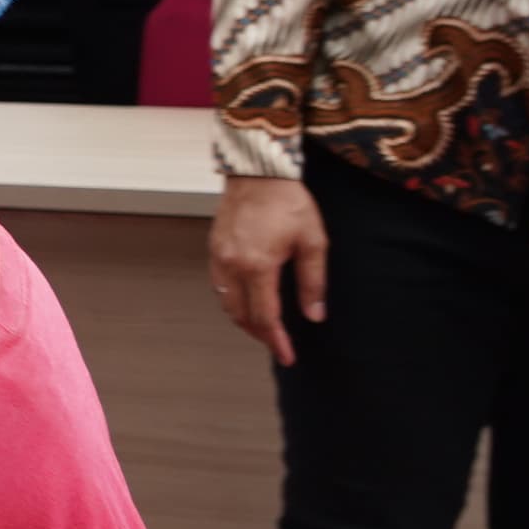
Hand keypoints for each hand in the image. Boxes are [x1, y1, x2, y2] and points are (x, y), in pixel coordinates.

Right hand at [209, 174, 327, 365]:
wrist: (258, 172)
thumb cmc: (287, 202)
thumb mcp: (312, 241)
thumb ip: (313, 282)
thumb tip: (315, 314)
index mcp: (257, 266)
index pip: (265, 316)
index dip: (276, 340)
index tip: (287, 355)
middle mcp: (232, 265)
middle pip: (241, 315)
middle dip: (260, 334)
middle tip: (278, 345)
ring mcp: (219, 257)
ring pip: (226, 303)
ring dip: (244, 320)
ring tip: (263, 327)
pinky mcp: (214, 249)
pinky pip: (219, 286)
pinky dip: (232, 301)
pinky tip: (247, 301)